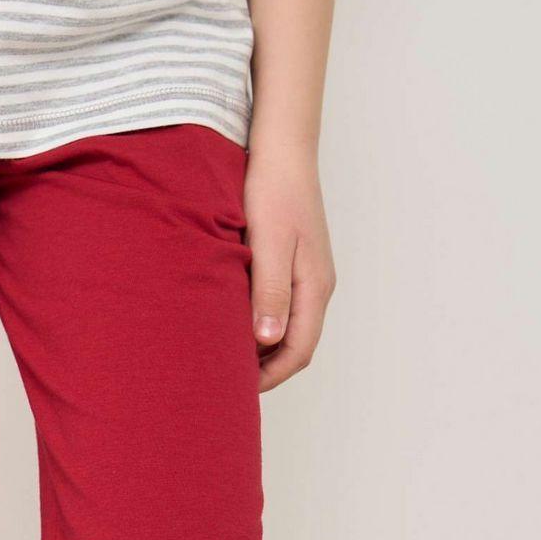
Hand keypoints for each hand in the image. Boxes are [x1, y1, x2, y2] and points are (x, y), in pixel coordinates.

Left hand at [243, 144, 336, 391]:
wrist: (281, 148)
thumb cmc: (273, 189)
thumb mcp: (269, 242)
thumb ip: (270, 291)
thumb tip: (268, 340)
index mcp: (314, 286)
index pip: (299, 351)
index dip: (270, 377)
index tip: (237, 391)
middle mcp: (316, 285)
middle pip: (295, 345)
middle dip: (264, 369)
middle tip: (226, 382)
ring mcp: (306, 275)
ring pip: (287, 327)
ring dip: (260, 347)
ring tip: (224, 356)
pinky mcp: (293, 263)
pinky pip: (279, 306)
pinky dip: (258, 323)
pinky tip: (230, 322)